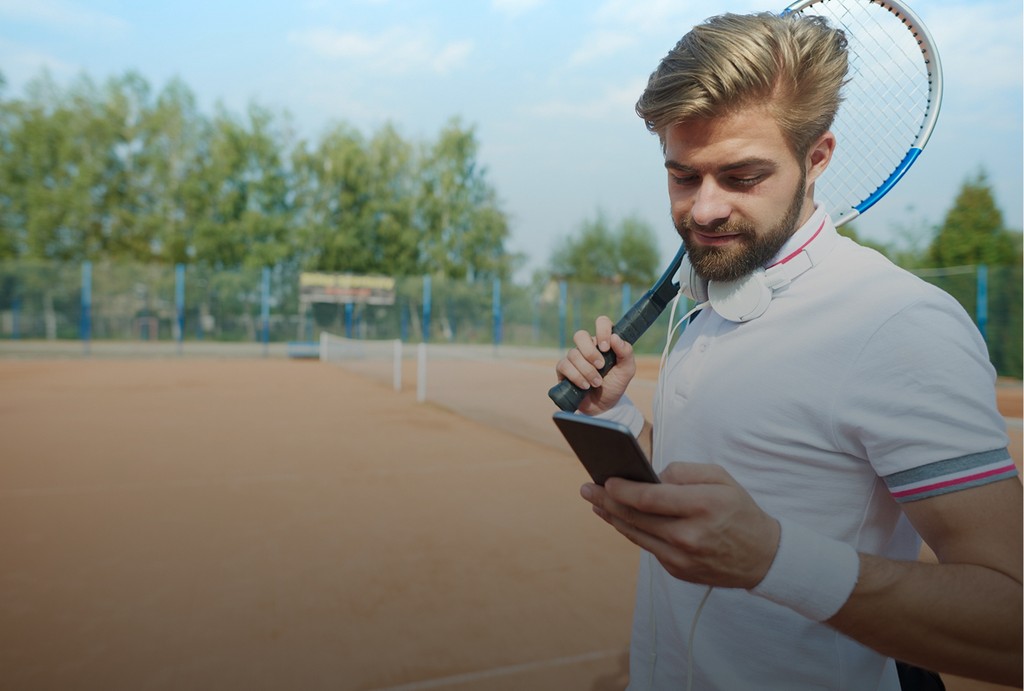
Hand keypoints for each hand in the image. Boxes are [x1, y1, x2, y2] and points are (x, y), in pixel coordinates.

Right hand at [554, 315, 636, 414]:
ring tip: (597, 383)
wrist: (603, 406)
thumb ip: (626, 352)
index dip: (602, 331)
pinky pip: (564, 366)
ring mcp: (574, 358)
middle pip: (580, 335)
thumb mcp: (627, 370)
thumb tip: (615, 338)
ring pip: (573, 354)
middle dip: (590, 352)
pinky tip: (585, 386)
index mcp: (604, 342)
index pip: (602, 322)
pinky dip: (576, 377)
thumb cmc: (615, 385)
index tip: (607, 347)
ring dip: (587, 371)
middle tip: (601, 366)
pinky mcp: (563, 369)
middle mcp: (588, 347)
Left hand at [580, 462, 780, 588]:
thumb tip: (650, 476)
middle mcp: (689, 535)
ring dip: (612, 518)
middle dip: (606, 501)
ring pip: (636, 535)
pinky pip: (648, 547)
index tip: (605, 480)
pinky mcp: (678, 571)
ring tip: (596, 503)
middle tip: (587, 489)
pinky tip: (620, 520)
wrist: (763, 557)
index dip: (621, 489)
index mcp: (701, 506)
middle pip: (635, 517)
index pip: (649, 498)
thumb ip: (683, 472)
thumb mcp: (720, 478)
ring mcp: (682, 558)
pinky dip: (632, 532)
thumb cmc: (739, 510)